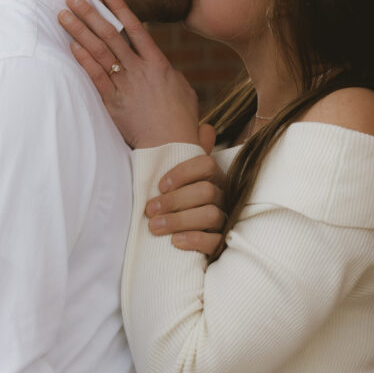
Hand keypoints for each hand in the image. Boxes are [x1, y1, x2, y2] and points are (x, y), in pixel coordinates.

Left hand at [58, 0, 198, 147]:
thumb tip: (161, 66)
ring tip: (63, 15)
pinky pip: (95, 76)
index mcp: (158, 63)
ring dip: (79, 31)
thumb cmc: (181, 119)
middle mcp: (139, 69)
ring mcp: (125, 85)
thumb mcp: (182, 89)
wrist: (171, 144)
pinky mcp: (113, 102)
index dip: (120, 9)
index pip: (136, 29)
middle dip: (90, 13)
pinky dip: (83, 59)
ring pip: (99, 51)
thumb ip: (167, 73)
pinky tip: (71, 45)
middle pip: (110, 35)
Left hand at [147, 124, 226, 254]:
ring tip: (155, 227)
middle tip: (150, 209)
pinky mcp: (221, 244)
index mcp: (212, 177)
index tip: (160, 185)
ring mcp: (223, 220)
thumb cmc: (175, 202)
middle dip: (175, 200)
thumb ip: (182, 154)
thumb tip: (205, 128)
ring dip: (179, 220)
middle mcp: (222, 196)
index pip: (206, 165)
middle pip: (206, 191)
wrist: (176, 238)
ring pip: (211, 215)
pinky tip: (175, 242)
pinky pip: (215, 242)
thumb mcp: (174, 178)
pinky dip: (194, 240)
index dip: (183, 172)